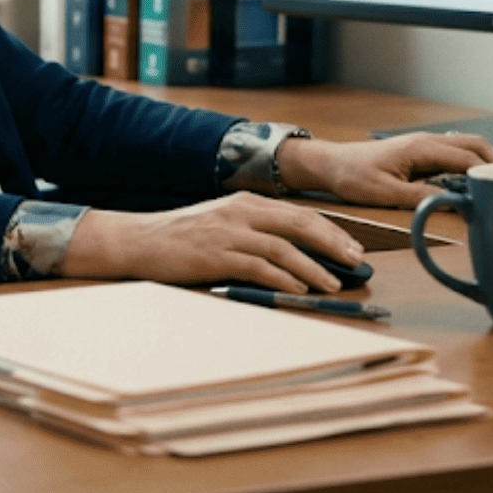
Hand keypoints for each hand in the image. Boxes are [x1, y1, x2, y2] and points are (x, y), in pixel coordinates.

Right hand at [62, 193, 367, 293]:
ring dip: (313, 268)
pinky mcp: (216, 255)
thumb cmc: (179, 236)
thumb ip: (252, 230)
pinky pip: (259, 267)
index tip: (351, 247)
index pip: (299, 213)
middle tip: (354, 262)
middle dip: (332, 244)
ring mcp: (229, 233)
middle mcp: (241, 212)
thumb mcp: (220, 222)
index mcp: (245, 202)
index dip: (330, 231)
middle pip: (300, 225)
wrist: (138, 240)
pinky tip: (298, 290)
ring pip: (284, 248)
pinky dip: (283, 279)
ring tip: (332, 284)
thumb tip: (292, 252)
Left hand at [277, 131, 492, 208]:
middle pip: (475, 145)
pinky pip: (454, 153)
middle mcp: (427, 141)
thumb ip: (419, 198)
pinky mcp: (420, 153)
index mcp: (421, 148)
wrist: (331, 164)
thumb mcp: (384, 193)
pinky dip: (471, 163)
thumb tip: (454, 204)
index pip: (468, 157)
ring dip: (486, 161)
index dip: (491, 172)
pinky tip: (476, 182)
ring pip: (466, 146)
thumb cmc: (352, 176)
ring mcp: (424, 145)